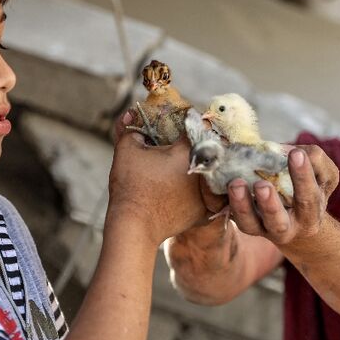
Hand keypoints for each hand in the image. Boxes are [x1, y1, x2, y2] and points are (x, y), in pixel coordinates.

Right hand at [107, 112, 209, 243]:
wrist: (134, 226)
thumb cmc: (130, 186)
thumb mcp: (126, 150)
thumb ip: (130, 128)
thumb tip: (131, 114)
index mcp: (188, 150)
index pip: (197, 126)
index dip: (191, 121)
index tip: (185, 121)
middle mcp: (204, 170)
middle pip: (210, 150)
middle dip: (201, 145)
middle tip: (190, 143)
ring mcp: (206, 192)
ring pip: (212, 173)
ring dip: (206, 167)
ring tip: (192, 165)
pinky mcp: (205, 211)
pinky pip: (209, 195)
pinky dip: (202, 191)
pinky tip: (190, 187)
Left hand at [227, 145, 338, 246]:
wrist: (297, 222)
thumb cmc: (310, 191)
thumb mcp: (324, 177)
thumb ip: (316, 161)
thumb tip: (289, 149)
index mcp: (309, 214)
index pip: (308, 197)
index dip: (303, 176)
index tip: (295, 153)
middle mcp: (286, 227)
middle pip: (278, 221)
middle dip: (269, 204)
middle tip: (261, 185)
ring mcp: (261, 228)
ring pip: (249, 224)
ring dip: (242, 205)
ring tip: (236, 184)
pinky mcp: (242, 223)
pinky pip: (230, 216)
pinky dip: (223, 201)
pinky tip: (217, 183)